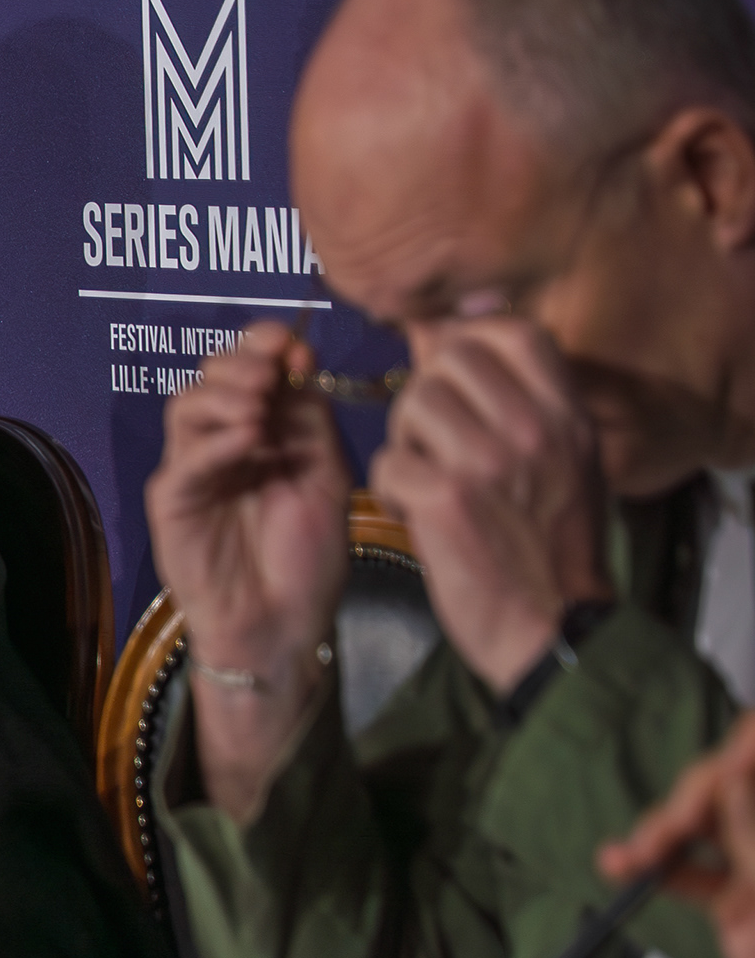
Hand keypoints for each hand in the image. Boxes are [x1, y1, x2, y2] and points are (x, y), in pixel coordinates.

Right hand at [148, 322, 354, 815]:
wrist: (283, 624)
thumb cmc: (307, 558)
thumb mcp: (328, 477)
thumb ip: (311, 422)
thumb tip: (298, 366)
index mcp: (264, 429)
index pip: (252, 366)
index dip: (267, 345)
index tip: (298, 349)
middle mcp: (224, 441)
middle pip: (211, 374)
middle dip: (243, 362)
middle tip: (272, 376)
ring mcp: (193, 469)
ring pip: (187, 405)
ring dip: (225, 395)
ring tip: (259, 409)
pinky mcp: (172, 502)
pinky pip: (184, 460)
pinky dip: (215, 443)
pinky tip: (248, 442)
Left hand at [367, 316, 610, 693]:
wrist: (554, 625)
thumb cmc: (552, 543)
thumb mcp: (561, 460)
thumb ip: (516, 400)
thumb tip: (438, 332)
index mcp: (568, 415)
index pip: (512, 332)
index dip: (468, 339)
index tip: (452, 375)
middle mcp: (534, 429)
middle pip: (450, 360)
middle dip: (428, 393)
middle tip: (434, 441)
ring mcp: (489, 461)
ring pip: (413, 404)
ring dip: (407, 439)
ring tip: (429, 476)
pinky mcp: (445, 499)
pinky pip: (389, 462)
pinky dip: (394, 488)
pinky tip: (420, 512)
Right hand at [598, 709, 754, 957]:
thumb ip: (751, 837)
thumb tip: (729, 776)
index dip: (741, 754)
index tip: (714, 773)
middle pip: (733, 787)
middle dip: (694, 800)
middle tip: (667, 830)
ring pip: (707, 825)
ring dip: (662, 832)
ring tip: (627, 854)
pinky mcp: (736, 901)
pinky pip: (693, 870)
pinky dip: (658, 866)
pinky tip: (625, 866)